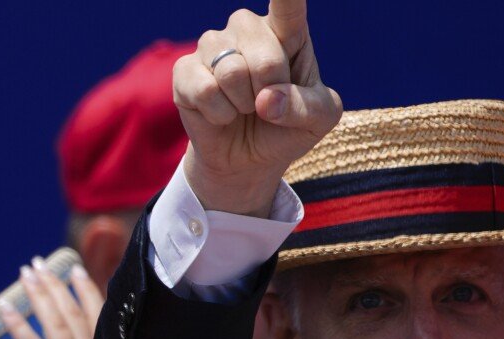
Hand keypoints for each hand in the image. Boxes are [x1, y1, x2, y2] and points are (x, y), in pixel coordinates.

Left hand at [0, 258, 104, 338]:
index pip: (99, 316)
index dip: (86, 291)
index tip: (75, 270)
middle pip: (73, 313)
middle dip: (55, 285)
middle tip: (38, 263)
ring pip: (55, 324)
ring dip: (40, 295)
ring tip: (27, 273)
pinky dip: (19, 327)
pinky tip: (6, 307)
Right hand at [174, 0, 340, 215]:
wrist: (247, 158)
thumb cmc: (287, 127)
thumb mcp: (319, 120)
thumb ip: (307, 107)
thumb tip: (266, 100)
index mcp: (287, 30)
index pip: (287, 4)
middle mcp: (247, 28)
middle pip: (266, 58)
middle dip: (271, 93)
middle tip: (266, 102)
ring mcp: (212, 45)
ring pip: (232, 72)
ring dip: (243, 105)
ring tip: (244, 107)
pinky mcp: (184, 70)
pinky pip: (204, 90)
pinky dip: (219, 114)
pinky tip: (221, 114)